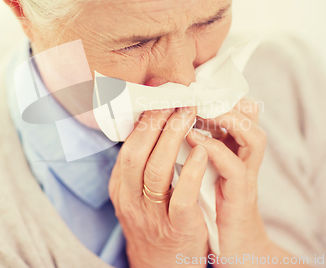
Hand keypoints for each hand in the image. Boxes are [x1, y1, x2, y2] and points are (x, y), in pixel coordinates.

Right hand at [109, 107, 208, 267]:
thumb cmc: (156, 221)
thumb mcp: (138, 194)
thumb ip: (142, 164)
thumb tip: (153, 123)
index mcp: (120, 187)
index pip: (127, 146)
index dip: (144, 119)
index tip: (161, 95)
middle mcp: (130, 200)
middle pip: (137, 153)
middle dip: (156, 121)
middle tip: (177, 97)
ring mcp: (152, 216)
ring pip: (156, 171)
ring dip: (174, 138)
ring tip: (190, 114)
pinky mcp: (177, 229)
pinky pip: (181, 197)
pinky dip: (192, 171)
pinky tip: (204, 150)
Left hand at [187, 98, 269, 265]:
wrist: (233, 249)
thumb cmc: (213, 207)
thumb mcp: (203, 170)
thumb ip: (195, 146)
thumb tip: (172, 123)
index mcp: (235, 149)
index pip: (239, 111)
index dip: (222, 92)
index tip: (192, 81)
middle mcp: (245, 159)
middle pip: (252, 117)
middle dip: (226, 98)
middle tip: (195, 89)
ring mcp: (246, 178)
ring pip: (253, 137)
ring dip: (227, 118)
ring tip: (196, 109)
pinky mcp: (240, 199)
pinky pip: (235, 169)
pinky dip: (215, 151)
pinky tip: (193, 140)